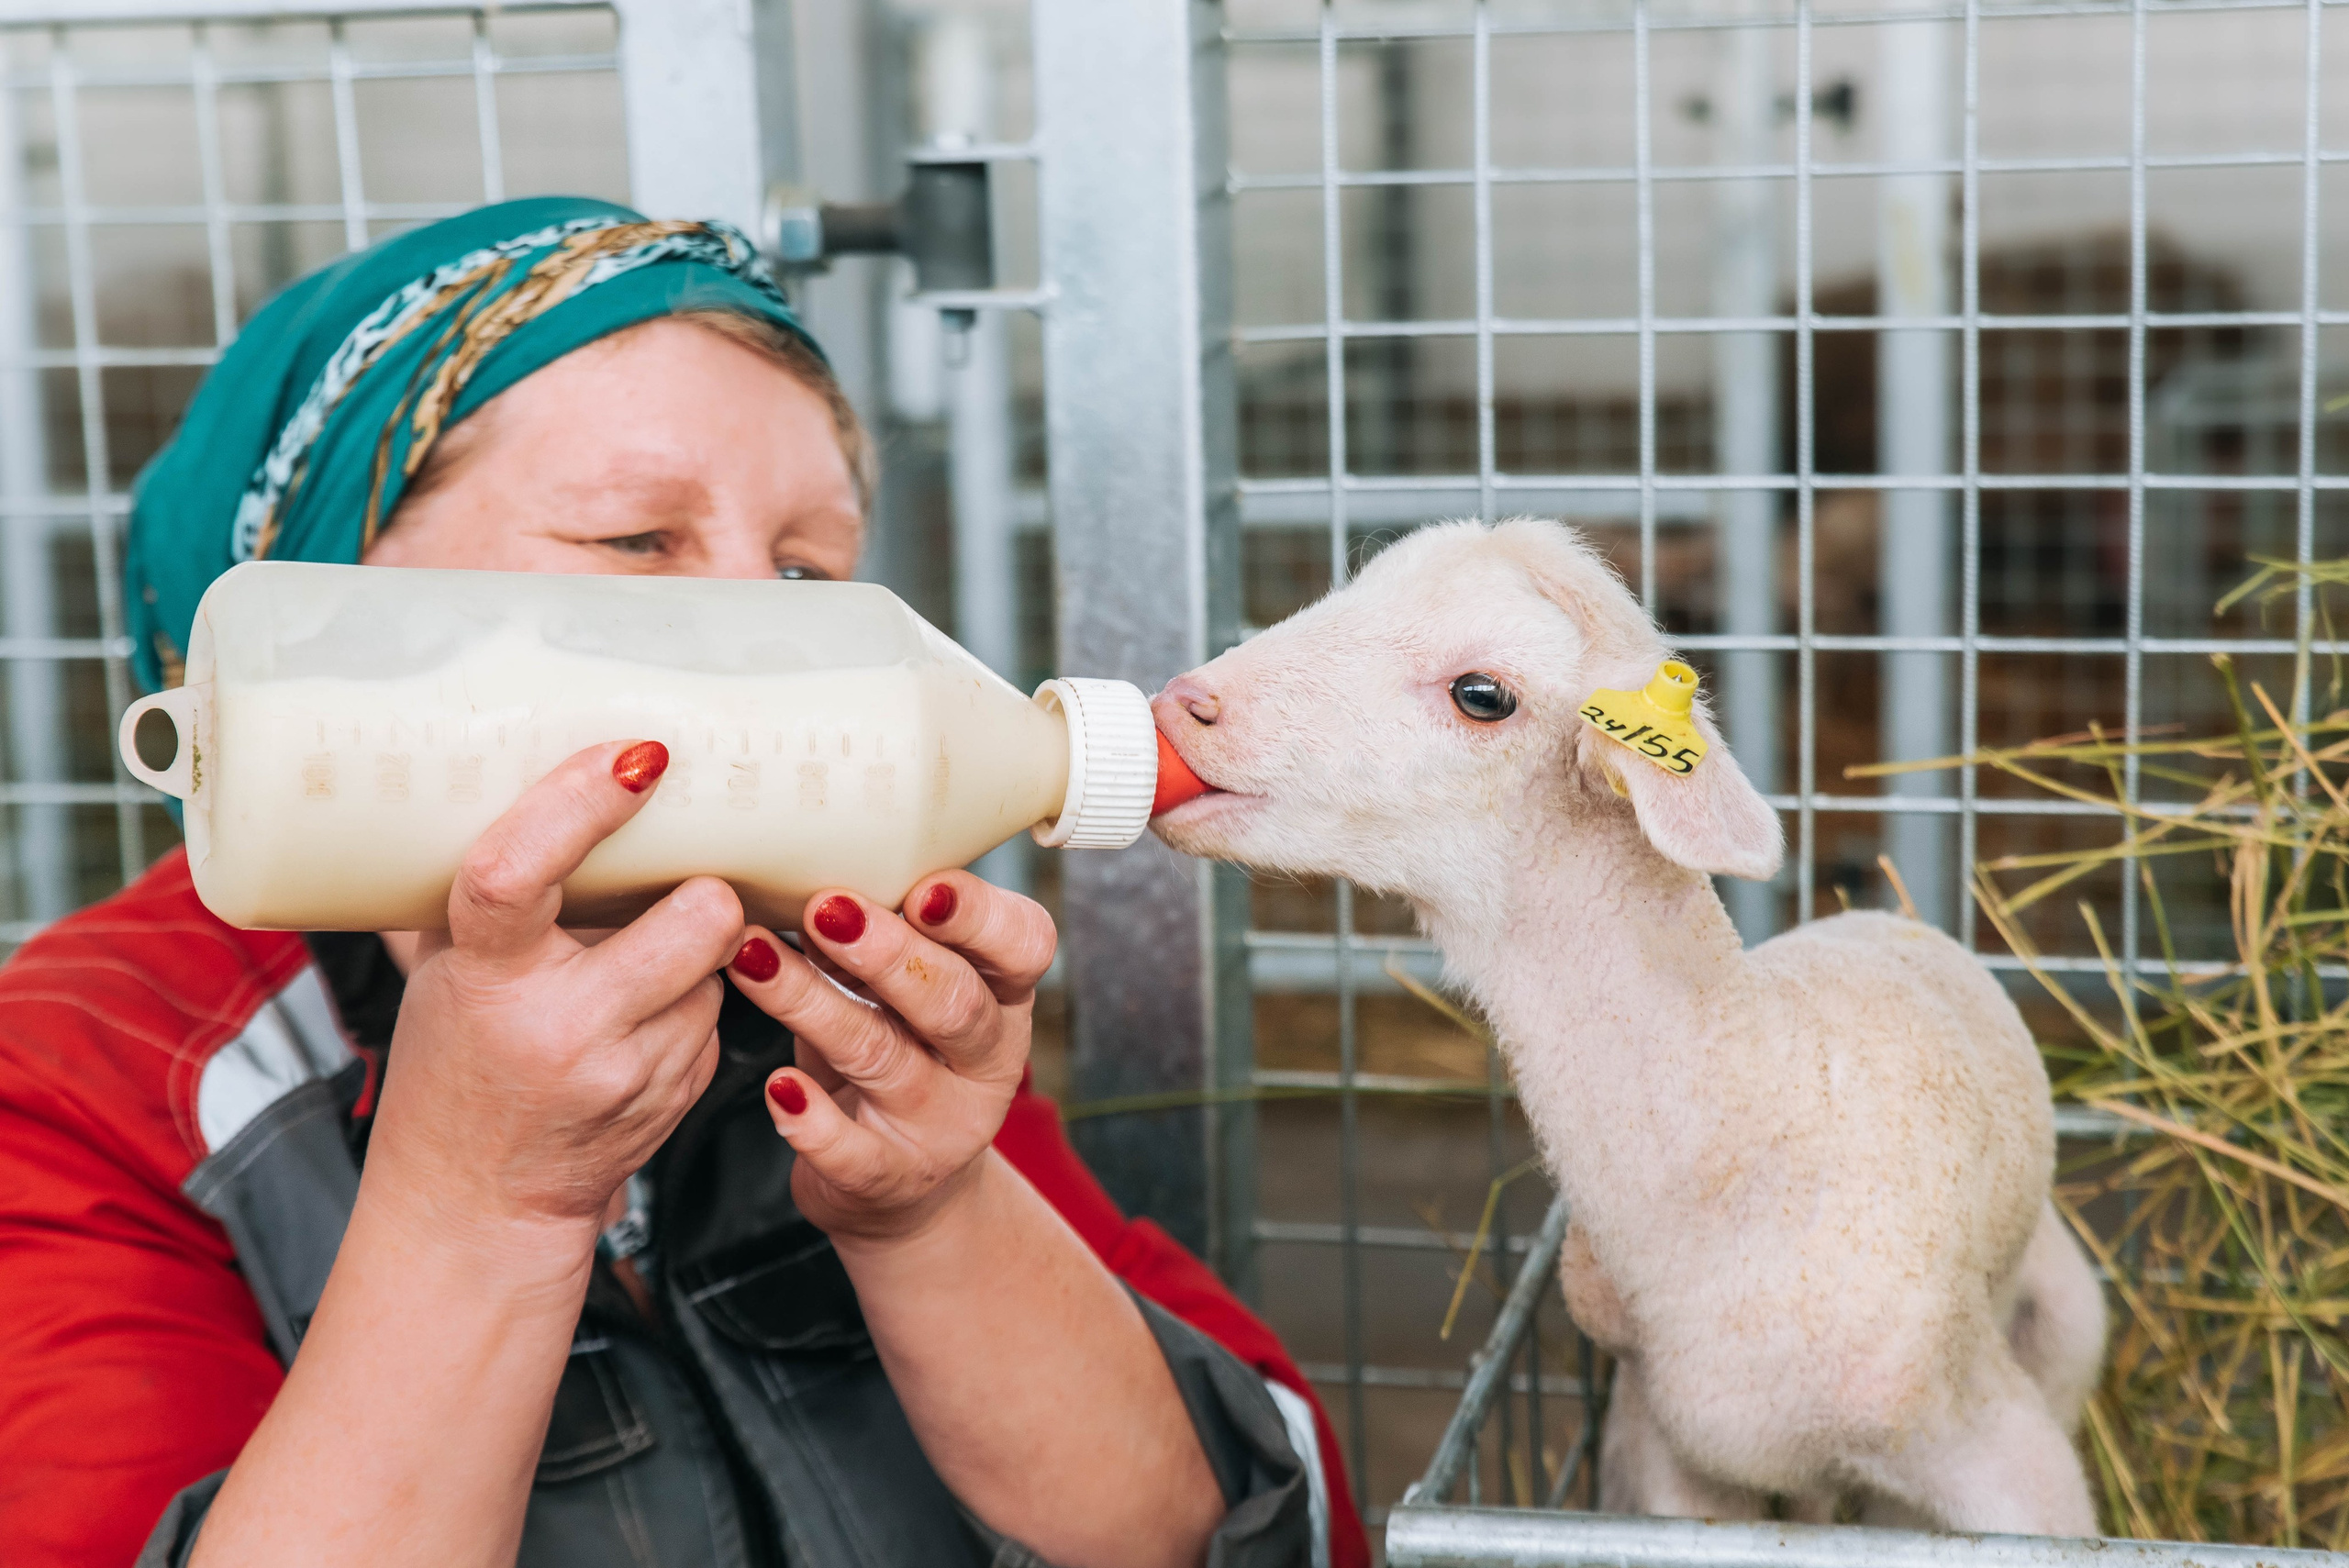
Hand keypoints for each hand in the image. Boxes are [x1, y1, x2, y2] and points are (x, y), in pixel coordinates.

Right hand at [368, 740, 744, 1239]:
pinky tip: (642, 1021)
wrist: (475, 1200)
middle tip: (680, 883)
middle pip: (696, 918)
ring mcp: (627, 1071)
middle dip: (704, 891)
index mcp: (483, 975)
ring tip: (638, 966)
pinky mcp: (677, 1097)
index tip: (638, 758)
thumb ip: (477, 886)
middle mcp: (560, 1026)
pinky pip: (717, 1016)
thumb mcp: (446, 972)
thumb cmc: (457, 1067)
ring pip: (719, 966)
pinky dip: (692, 1004)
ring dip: (697, 953)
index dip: (580, 803)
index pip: (518, 871)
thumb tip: (494, 767)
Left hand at [725, 872, 1054, 1243]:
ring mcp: (943, 1124)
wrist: (904, 1191)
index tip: (923, 887)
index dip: (979, 916)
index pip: (1024, 946)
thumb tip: (803, 847)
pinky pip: (854, 1152)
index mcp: (1003, 995)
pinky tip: (777, 1088)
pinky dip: (813, 1121)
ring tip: (753, 960)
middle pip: (953, 1001)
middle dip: (889, 953)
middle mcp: (987, 1059)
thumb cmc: (898, 1053)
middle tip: (824, 910)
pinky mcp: (891, 1178)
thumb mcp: (905, 990)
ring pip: (884, 1058)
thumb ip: (881, 931)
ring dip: (814, 1004)